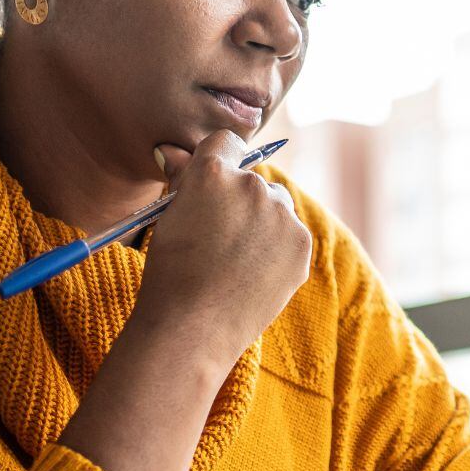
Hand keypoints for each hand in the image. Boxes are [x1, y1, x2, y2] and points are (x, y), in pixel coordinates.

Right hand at [133, 130, 311, 374]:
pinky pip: (290, 235)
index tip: (213, 186)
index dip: (218, 162)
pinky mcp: (301, 243)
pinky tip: (254, 274)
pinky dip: (277, 249)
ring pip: (275, 207)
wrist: (192, 327)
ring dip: (262, 222)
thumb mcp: (168, 218)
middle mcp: (252, 185)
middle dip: (239, 200)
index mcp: (213, 173)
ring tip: (236, 261)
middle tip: (219, 237)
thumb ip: (181, 178)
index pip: (226, 142)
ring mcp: (282, 215)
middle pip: (252, 180)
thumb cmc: (170, 272)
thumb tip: (171, 150)